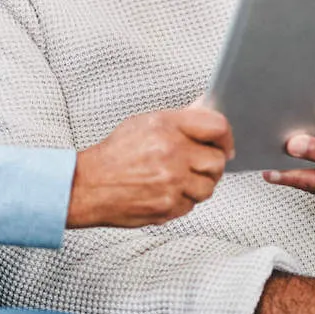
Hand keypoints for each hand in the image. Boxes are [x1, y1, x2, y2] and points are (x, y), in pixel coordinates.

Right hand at [66, 108, 232, 228]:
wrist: (88, 185)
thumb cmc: (114, 155)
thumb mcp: (144, 123)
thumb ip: (180, 118)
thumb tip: (205, 106)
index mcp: (166, 126)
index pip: (217, 126)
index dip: (226, 137)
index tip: (224, 144)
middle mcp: (172, 153)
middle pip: (217, 161)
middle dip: (211, 164)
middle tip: (196, 165)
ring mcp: (172, 182)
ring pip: (209, 186)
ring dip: (198, 185)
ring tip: (177, 180)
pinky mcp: (169, 206)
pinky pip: (192, 204)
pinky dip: (183, 200)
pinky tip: (165, 192)